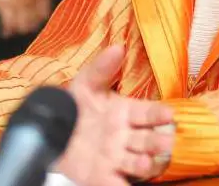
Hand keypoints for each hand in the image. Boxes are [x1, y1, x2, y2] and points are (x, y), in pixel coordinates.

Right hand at [0, 0, 55, 36]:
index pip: (48, 3)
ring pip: (26, 22)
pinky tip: (6, 32)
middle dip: (32, 23)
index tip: (36, 17)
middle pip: (39, 16)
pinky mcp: (6, 2)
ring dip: (21, 29)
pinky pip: (10, 22)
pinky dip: (8, 29)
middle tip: (26, 27)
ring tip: (16, 31)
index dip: (41, 12)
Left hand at [57, 46, 174, 185]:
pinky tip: (127, 185)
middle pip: (148, 140)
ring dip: (145, 164)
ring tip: (145, 162)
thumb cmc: (73, 105)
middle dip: (158, 141)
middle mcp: (126, 137)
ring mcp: (117, 158)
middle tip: (166, 141)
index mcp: (126, 113)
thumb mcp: (85, 84)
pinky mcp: (103, 177)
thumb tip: (117, 47)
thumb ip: (101, 68)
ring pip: (138, 163)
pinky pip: (117, 184)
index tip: (169, 113)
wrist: (50, 130)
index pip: (148, 113)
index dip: (159, 113)